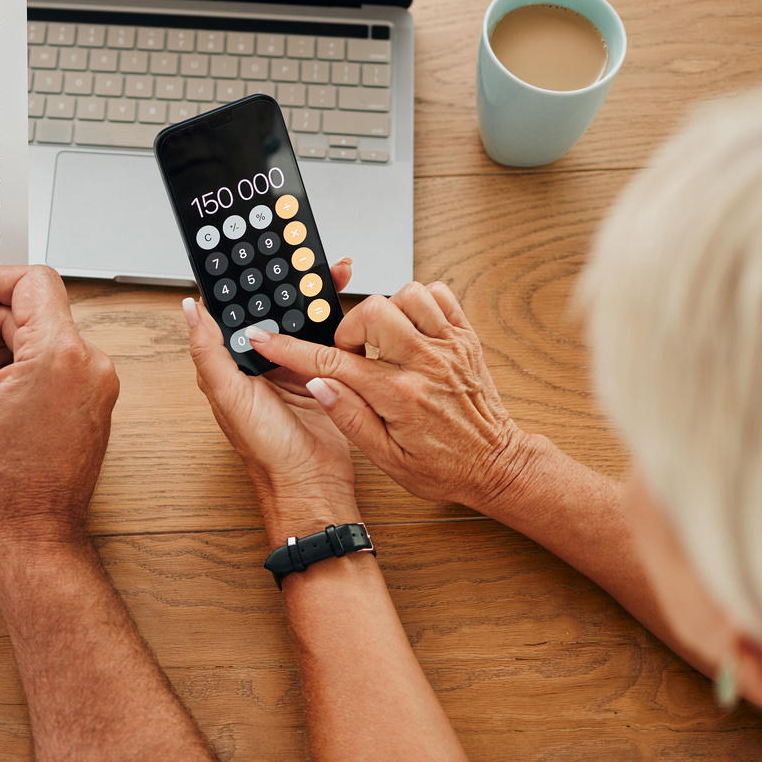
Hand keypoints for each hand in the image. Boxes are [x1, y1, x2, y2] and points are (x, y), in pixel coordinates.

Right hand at [0, 266, 118, 546]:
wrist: (30, 531)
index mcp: (58, 355)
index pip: (33, 280)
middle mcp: (90, 365)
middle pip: (36, 311)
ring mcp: (99, 386)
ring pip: (46, 340)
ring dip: (6, 354)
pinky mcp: (97, 403)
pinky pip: (58, 366)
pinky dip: (26, 375)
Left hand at [182, 260, 357, 540]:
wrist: (312, 482)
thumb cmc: (266, 450)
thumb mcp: (230, 395)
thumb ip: (209, 351)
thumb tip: (188, 309)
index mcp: (231, 363)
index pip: (234, 310)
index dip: (243, 281)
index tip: (254, 251)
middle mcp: (259, 362)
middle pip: (272, 308)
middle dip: (287, 280)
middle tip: (303, 254)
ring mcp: (292, 367)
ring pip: (302, 318)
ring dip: (315, 295)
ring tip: (331, 270)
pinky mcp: (321, 374)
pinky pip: (328, 338)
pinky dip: (337, 320)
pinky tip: (344, 303)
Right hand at [245, 281, 536, 511]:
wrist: (496, 465)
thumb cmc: (443, 467)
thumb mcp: (386, 459)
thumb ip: (349, 417)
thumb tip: (317, 384)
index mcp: (398, 395)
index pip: (333, 361)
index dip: (290, 349)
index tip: (265, 338)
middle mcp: (425, 363)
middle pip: (371, 311)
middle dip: (350, 326)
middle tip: (353, 352)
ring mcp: (449, 346)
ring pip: (406, 293)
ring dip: (386, 310)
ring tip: (384, 340)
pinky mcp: (465, 338)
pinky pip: (439, 294)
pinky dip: (419, 301)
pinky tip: (411, 328)